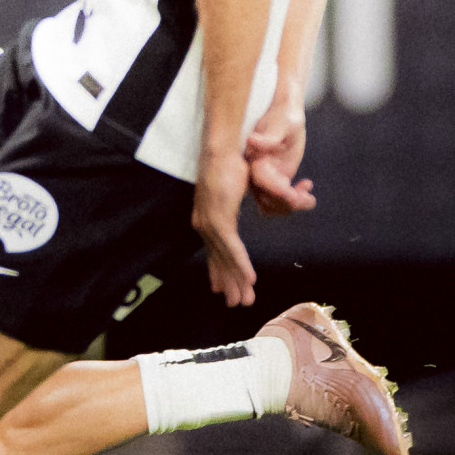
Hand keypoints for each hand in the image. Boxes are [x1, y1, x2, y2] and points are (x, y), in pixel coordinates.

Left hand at [192, 147, 256, 308]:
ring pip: (226, 259)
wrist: (221, 150)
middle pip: (219, 260)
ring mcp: (210, 223)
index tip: (222, 289)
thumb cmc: (229, 166)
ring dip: (238, 281)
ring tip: (246, 300)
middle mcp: (204, 225)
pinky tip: (249, 279)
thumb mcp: (232, 193)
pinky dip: (241, 264)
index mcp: (208, 220)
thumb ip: (232, 207)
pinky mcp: (220, 219)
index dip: (220, 272)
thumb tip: (233, 210)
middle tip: (237, 304)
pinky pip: (232, 248)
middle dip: (229, 284)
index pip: (214, 252)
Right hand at [245, 93, 315, 217]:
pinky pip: (277, 200)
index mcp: (254, 158)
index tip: (299, 192)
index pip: (262, 182)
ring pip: (270, 205)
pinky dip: (292, 201)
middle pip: (265, 199)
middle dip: (288, 203)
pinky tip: (306, 185)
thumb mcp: (282, 123)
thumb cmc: (284, 115)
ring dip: (290, 206)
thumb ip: (268, 137)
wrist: (285, 113)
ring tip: (308, 197)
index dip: (279, 191)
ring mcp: (263, 178)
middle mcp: (254, 171)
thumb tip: (251, 141)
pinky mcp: (274, 179)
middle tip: (308, 198)